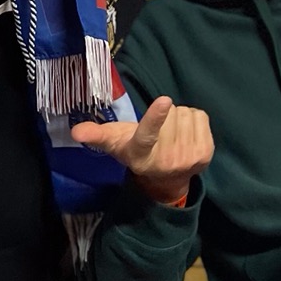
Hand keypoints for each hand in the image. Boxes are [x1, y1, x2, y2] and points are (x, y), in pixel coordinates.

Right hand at [70, 97, 212, 205]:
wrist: (164, 179)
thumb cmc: (136, 152)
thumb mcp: (114, 143)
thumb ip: (96, 135)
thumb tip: (76, 131)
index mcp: (141, 153)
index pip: (148, 134)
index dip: (155, 117)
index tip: (163, 101)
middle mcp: (165, 159)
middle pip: (169, 115)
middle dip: (164, 115)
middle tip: (158, 131)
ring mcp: (188, 158)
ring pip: (185, 114)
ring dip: (178, 117)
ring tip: (170, 132)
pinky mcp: (205, 154)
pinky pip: (200, 117)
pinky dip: (193, 119)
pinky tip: (185, 133)